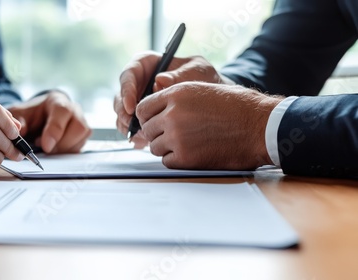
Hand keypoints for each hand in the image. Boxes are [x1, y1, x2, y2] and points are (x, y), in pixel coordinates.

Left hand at [8, 91, 90, 153]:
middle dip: (62, 143)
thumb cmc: (33, 115)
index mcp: (58, 102)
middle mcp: (74, 110)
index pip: (63, 112)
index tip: (45, 146)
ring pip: (82, 138)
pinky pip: (81, 146)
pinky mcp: (83, 136)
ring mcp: (82, 122)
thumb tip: (20, 131)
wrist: (42, 115)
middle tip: (45, 149)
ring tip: (49, 148)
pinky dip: (67, 152)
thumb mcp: (21, 115)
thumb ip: (19, 121)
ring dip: (65, 148)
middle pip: (78, 127)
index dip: (55, 130)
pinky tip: (55, 150)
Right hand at [114, 52, 230, 146]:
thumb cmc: (203, 77)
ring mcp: (138, 100)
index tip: (131, 106)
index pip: (129, 74)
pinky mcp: (142, 117)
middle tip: (132, 125)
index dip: (126, 90)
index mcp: (146, 64)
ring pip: (123, 114)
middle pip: (121, 96)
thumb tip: (160, 80)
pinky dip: (135, 135)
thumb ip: (180, 74)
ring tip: (141, 136)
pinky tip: (142, 142)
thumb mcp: (197, 70)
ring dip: (128, 126)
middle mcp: (138, 82)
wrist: (212, 98)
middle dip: (123, 112)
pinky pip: (131, 127)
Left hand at [136, 82, 282, 169]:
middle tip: (173, 135)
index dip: (148, 116)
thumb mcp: (201, 90)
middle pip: (147, 128)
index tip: (156, 121)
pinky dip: (175, 159)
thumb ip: (174, 99)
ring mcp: (177, 137)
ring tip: (186, 143)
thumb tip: (154, 112)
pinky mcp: (185, 158)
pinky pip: (166, 161)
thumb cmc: (237, 107)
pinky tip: (191, 153)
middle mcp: (172, 115)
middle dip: (157, 132)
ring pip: (155, 146)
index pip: (143, 108)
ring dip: (166, 147)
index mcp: (176, 94)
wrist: (259, 127)